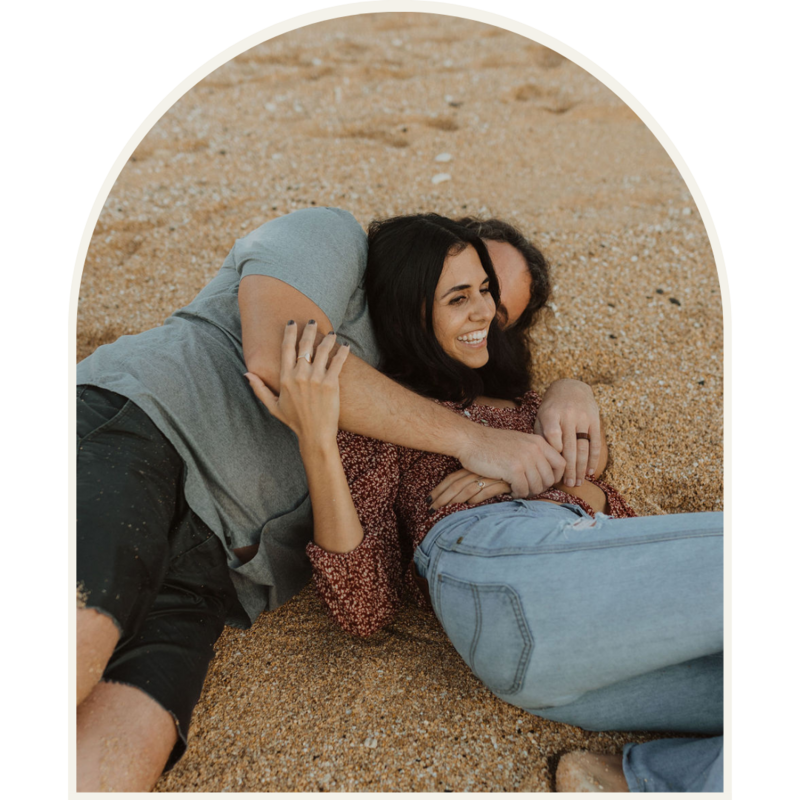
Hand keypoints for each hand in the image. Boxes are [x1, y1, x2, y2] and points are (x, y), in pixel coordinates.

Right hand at [245, 320, 349, 443]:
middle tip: (313, 322)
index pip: (286, 349)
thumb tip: (247, 373)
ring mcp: (316, 378)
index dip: (289, 333)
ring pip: (322, 350)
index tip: (292, 323)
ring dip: (327, 339)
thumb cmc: (294, 421)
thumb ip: (259, 388)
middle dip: (309, 330)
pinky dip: (342, 351)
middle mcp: (300, 375)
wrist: (315, 434)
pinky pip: (337, 362)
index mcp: (285, 378)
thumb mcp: (273, 406)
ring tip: (332, 333)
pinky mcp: (331, 383)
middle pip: (304, 345)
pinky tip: (345, 345)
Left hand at [428, 468, 511, 510]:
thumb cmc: (502, 470)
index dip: (439, 490)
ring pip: (466, 488)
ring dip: (454, 500)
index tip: (429, 500)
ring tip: (443, 511)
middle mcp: (478, 471)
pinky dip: (476, 498)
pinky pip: (485, 490)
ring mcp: (489, 475)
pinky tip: (469, 505)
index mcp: (471, 468)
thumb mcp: (483, 474)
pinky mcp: (500, 481)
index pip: (451, 479)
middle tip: (430, 509)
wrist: (523, 460)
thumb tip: (460, 499)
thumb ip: (473, 484)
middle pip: (455, 484)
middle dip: (441, 498)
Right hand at [457, 426, 565, 497]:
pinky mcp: (513, 469)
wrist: (470, 440)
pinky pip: (523, 489)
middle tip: (526, 488)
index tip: (544, 482)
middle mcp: (535, 449)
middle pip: (550, 479)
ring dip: (527, 492)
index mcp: (538, 442)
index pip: (561, 464)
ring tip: (517, 489)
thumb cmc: (491, 443)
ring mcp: (525, 459)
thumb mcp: (519, 441)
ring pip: (537, 486)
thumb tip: (546, 473)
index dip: (555, 477)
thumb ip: (534, 453)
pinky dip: (517, 493)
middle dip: (539, 487)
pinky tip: (510, 489)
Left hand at [533, 379, 602, 487]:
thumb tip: (543, 461)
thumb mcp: (541, 417)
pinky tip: (590, 471)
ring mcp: (583, 418)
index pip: (553, 436)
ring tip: (578, 482)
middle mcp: (568, 416)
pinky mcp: (595, 420)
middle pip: (570, 447)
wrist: (570, 387)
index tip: (553, 467)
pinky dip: (594, 459)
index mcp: (551, 414)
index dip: (554, 452)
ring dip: (581, 468)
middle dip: (569, 469)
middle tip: (568, 485)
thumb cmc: (551, 407)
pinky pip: (595, 443)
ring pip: (583, 447)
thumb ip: (541, 436)